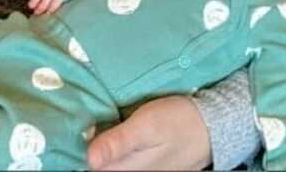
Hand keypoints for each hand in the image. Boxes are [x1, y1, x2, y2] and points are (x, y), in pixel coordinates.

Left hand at [87, 96, 211, 171]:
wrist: (211, 126)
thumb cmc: (178, 122)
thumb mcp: (147, 125)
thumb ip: (119, 142)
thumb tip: (89, 159)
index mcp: (127, 170)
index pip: (90, 166)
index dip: (79, 145)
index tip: (75, 125)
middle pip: (99, 166)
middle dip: (89, 144)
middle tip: (85, 118)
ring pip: (108, 162)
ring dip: (100, 143)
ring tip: (95, 120)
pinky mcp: (143, 165)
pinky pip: (119, 159)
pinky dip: (111, 145)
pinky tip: (110, 127)